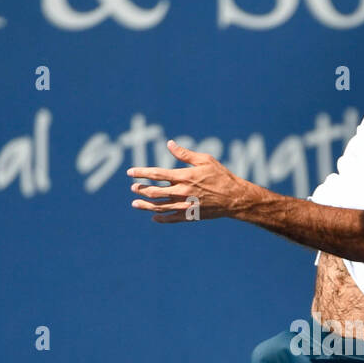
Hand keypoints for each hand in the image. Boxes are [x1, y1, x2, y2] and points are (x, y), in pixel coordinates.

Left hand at [129, 142, 245, 222]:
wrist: (234, 198)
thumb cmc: (220, 176)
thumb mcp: (204, 160)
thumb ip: (184, 154)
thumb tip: (169, 144)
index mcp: (183, 176)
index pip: (156, 174)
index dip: (141, 172)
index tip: (130, 172)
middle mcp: (181, 192)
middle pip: (153, 192)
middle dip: (140, 189)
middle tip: (133, 187)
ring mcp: (184, 205)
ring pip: (159, 207)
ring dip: (145, 205)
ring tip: (135, 204)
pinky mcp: (190, 216)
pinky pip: (171, 219)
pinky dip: (160, 218)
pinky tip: (153, 217)